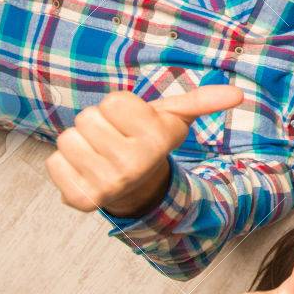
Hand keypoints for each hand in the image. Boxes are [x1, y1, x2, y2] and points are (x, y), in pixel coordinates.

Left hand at [45, 85, 242, 215]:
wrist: (138, 190)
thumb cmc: (150, 143)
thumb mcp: (175, 119)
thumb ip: (203, 102)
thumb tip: (239, 93)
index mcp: (157, 141)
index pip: (114, 101)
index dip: (120, 109)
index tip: (133, 125)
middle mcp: (133, 165)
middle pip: (87, 117)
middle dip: (98, 125)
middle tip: (115, 140)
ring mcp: (106, 185)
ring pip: (68, 139)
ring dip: (81, 144)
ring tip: (101, 155)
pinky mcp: (81, 200)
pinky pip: (54, 163)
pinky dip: (65, 165)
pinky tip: (86, 171)